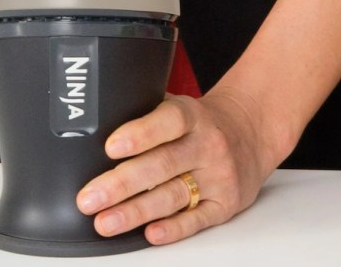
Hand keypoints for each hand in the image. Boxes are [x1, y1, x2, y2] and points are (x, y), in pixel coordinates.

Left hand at [76, 89, 280, 244]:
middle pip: (162, 165)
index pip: (167, 122)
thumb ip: (145, 112)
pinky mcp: (225, 204)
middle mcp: (207, 145)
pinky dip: (173, 228)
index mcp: (192, 115)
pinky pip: (197, 219)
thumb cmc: (200, 123)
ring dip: (136, 212)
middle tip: (90, 197)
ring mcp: (218, 176)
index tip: (110, 147)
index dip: (140, 134)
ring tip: (105, 222)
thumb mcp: (178, 106)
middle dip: (122, 184)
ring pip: (173, 196)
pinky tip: (150, 233)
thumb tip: (95, 122)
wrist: (250, 133)